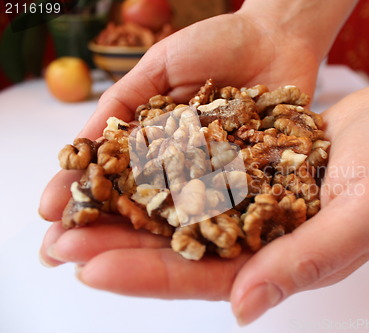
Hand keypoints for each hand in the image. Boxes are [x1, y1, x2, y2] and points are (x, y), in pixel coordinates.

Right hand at [39, 11, 320, 228]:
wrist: (276, 39)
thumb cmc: (216, 46)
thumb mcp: (159, 67)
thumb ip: (124, 103)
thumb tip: (78, 143)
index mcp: (157, 143)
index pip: (113, 174)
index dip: (81, 192)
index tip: (48, 212)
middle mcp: (185, 168)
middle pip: (140, 205)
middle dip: (101, 229)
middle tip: (61, 253)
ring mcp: (217, 178)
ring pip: (177, 217)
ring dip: (137, 242)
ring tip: (98, 264)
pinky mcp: (254, 182)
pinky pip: (227, 208)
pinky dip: (200, 229)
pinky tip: (171, 250)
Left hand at [39, 76, 368, 323]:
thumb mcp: (362, 215)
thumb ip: (307, 261)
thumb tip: (245, 308)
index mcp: (285, 263)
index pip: (208, 279)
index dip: (151, 277)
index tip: (95, 269)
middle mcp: (260, 239)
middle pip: (181, 250)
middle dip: (122, 248)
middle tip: (62, 245)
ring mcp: (251, 203)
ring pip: (180, 213)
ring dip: (130, 210)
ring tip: (78, 207)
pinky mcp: (246, 169)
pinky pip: (195, 175)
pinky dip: (159, 173)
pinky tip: (123, 166)